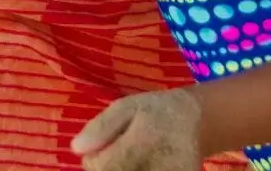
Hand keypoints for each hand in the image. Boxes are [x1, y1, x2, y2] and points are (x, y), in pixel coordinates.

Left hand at [71, 88, 201, 170]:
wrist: (195, 121)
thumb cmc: (155, 111)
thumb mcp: (127, 106)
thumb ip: (101, 127)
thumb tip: (75, 149)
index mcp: (141, 141)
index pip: (102, 168)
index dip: (93, 162)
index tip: (98, 150)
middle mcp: (157, 165)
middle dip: (108, 168)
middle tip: (117, 154)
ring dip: (122, 170)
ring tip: (130, 158)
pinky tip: (140, 164)